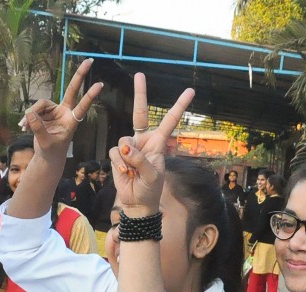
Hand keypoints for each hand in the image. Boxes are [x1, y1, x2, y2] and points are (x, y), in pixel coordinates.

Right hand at [20, 58, 103, 158]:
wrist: (46, 156)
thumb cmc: (51, 151)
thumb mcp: (46, 142)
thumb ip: (39, 128)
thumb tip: (30, 114)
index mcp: (71, 121)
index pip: (82, 106)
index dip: (90, 96)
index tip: (100, 85)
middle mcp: (64, 112)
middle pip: (71, 90)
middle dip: (79, 76)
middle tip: (89, 60)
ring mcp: (54, 111)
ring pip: (40, 104)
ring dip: (31, 114)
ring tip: (24, 127)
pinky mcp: (43, 112)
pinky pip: (33, 110)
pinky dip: (27, 118)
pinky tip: (23, 127)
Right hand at [109, 74, 194, 213]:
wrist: (137, 201)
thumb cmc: (150, 188)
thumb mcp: (152, 176)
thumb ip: (141, 161)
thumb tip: (126, 148)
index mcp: (158, 143)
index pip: (169, 121)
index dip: (179, 106)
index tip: (190, 91)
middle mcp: (144, 141)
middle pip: (140, 113)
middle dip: (139, 94)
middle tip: (139, 75)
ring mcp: (130, 147)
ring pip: (124, 141)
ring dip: (127, 159)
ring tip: (133, 172)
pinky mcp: (118, 155)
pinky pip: (115, 153)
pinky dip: (119, 164)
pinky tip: (125, 174)